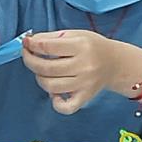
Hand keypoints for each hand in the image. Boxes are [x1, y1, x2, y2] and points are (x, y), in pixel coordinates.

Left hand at [22, 30, 141, 114]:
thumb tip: (30, 42)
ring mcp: (85, 83)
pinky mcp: (85, 97)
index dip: (32, 45)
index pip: (48, 47)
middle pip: (46, 68)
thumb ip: (51, 37)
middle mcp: (84, 65)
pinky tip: (54, 93)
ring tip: (42, 72)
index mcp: (81, 46)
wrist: (115, 63)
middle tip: (28, 56)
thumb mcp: (74, 34)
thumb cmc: (92, 47)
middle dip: (30, 61)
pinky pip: (66, 107)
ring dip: (40, 79)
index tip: (26, 44)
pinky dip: (55, 102)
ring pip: (51, 86)